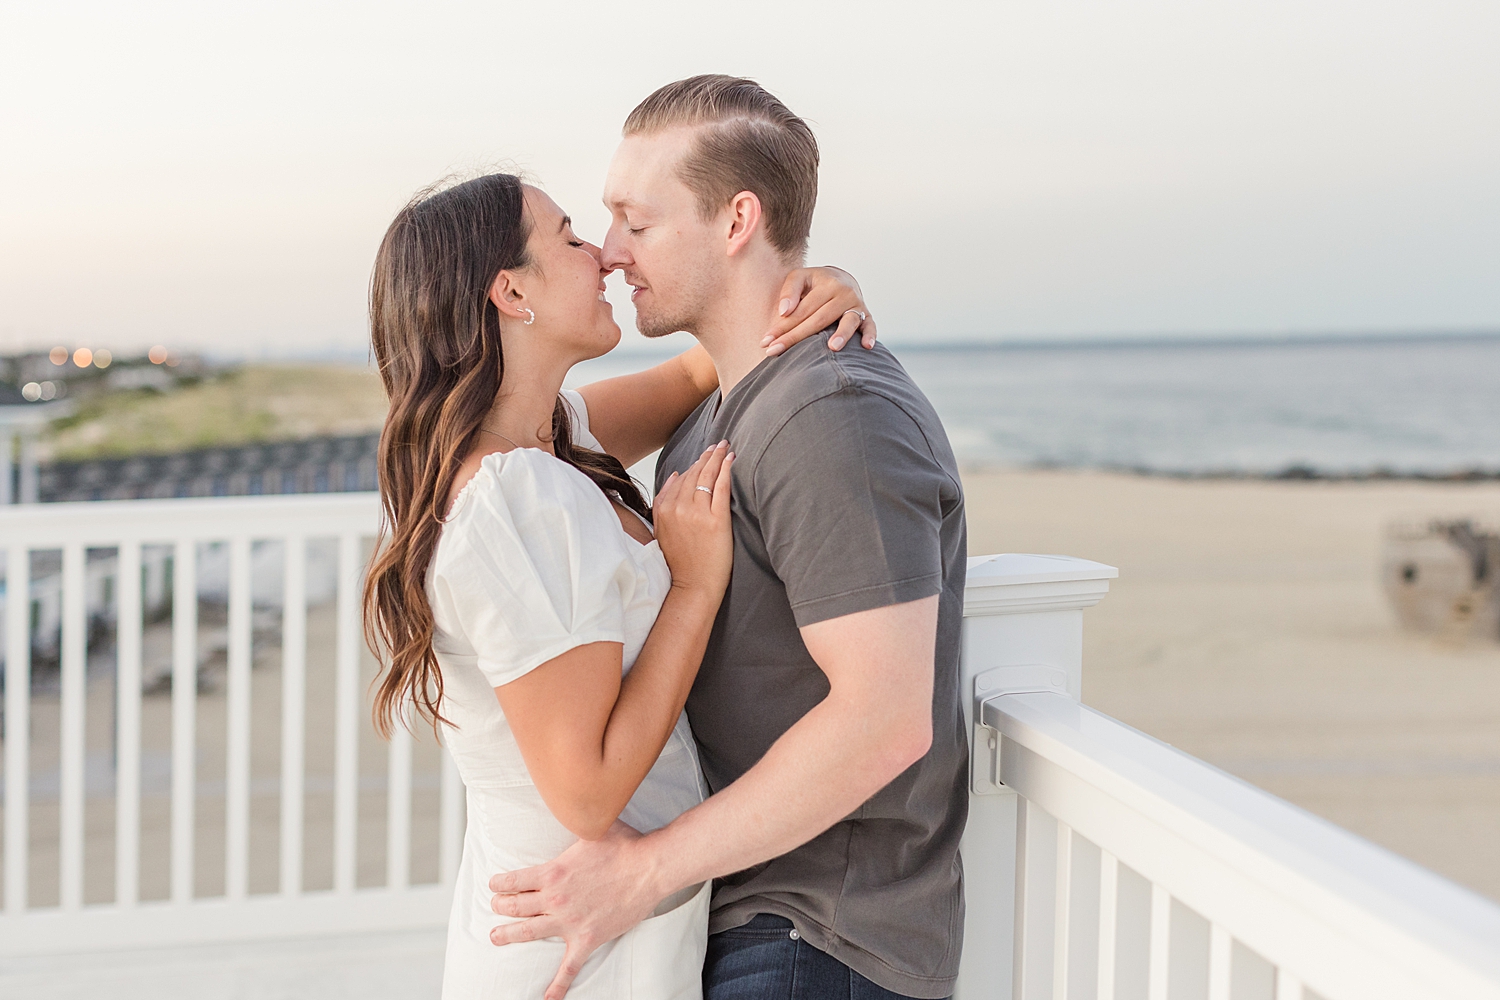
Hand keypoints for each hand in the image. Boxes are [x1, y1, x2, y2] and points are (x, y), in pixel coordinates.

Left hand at [488, 821, 660, 999]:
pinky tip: (546, 998)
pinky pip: (569, 967)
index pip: (514, 880)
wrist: (650, 868)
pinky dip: (556, 985)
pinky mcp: (587, 938)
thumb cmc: (625, 845)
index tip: (494, 885)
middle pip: (516, 907)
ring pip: (529, 933)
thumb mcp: (592, 827)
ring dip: (508, 935)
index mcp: (553, 873)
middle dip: (500, 907)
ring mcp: (570, 921)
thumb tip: (570, 803)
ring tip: (495, 936)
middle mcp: (555, 899)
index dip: (500, 883)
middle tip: (494, 907)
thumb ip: (574, 820)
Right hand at [652, 441, 733, 596]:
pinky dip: (726, 470)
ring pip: (707, 477)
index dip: (694, 464)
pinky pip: (721, 487)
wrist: (693, 586)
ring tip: (725, 447)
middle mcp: (678, 508)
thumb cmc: (681, 562)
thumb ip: (664, 503)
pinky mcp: (716, 520)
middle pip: (694, 474)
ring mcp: (697, 513)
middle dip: (707, 456)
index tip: (704, 454)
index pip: (680, 479)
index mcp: (663, 510)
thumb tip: (676, 476)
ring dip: (717, 458)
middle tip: (718, 444)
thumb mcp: (663, 530)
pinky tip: (731, 459)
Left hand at [762, 266, 877, 355]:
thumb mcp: (799, 277)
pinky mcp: (867, 315)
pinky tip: (866, 346)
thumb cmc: (815, 282)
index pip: (801, 309)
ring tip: (832, 347)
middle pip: (819, 319)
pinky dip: (870, 335)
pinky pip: (871, 325)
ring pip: (848, 321)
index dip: (782, 326)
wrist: (842, 279)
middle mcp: (843, 293)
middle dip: (796, 337)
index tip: (766, 342)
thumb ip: (789, 291)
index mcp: (826, 283)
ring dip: (842, 334)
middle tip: (775, 352)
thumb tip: (784, 311)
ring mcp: (857, 304)